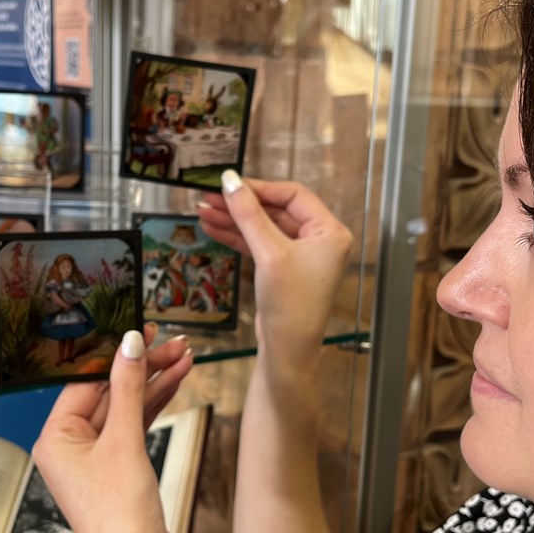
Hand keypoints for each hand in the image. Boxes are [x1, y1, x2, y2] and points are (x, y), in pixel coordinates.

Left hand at [32, 327, 192, 532]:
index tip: (143, 329)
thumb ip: (128, 388)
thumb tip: (129, 342)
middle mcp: (69, 446)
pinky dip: (154, 406)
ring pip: (126, 408)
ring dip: (154, 383)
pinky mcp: (118, 469)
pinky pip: (135, 427)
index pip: (86, 381)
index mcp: (55, 438)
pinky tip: (176, 383)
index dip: (116, 353)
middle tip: (174, 342)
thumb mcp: (125, 442)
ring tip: (185, 357)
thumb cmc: (121, 516)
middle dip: (142, 367)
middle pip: (108, 392)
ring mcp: (94, 459)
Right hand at [198, 171, 351, 365]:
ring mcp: (301, 255)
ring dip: (235, 220)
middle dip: (242, 205)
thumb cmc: (291, 306)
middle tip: (210, 197)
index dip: (260, 188)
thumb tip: (231, 182)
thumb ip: (249, 215)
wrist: (287, 350)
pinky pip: (260, 244)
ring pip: (264, 227)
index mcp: (330, 231)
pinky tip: (214, 229)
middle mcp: (320, 240)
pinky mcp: (284, 269)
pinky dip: (238, 237)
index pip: (293, 195)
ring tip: (204, 211)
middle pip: (276, 210)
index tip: (231, 184)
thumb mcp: (269, 254)